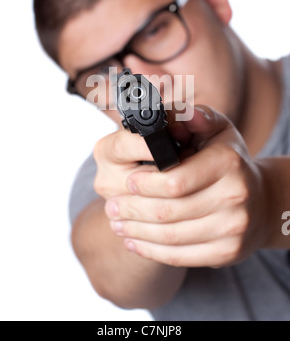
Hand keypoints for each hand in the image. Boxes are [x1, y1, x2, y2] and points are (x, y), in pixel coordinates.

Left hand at [106, 106, 268, 267]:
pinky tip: (135, 243)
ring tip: (117, 225)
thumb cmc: (228, 159)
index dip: (146, 185)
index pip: (175, 181)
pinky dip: (152, 251)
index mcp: (227, 162)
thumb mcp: (215, 129)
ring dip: (137, 233)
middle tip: (111, 208)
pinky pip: (181, 256)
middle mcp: (235, 196)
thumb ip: (190, 117)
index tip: (127, 183)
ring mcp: (233, 228)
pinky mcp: (227, 252)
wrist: (259, 200)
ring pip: (171, 237)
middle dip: (133, 211)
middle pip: (169, 211)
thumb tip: (165, 114)